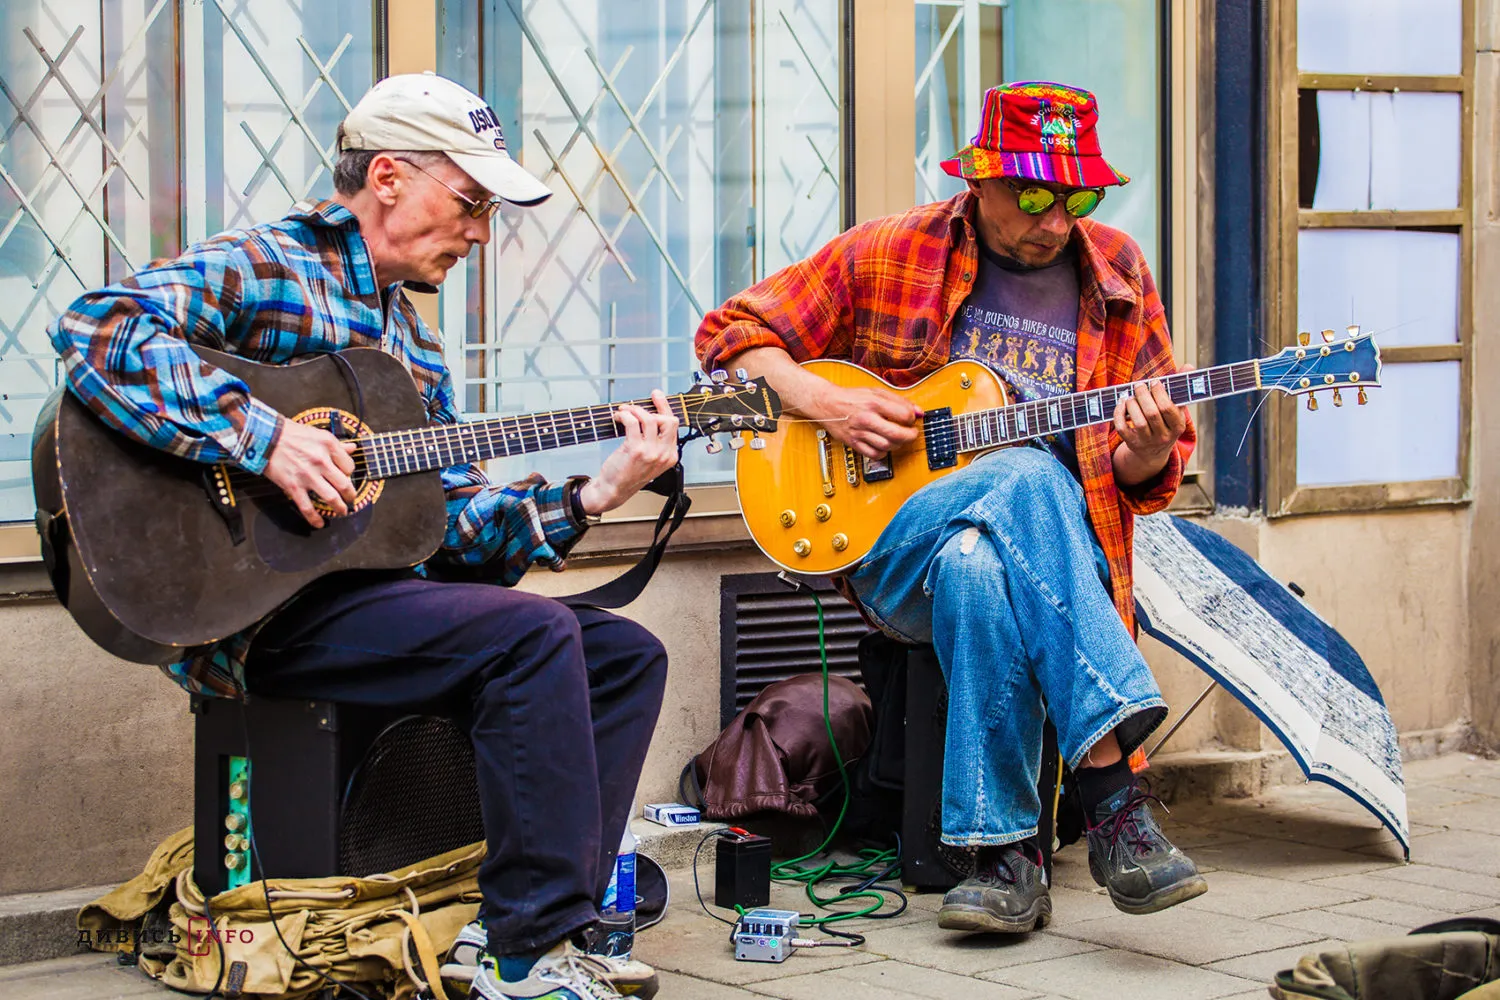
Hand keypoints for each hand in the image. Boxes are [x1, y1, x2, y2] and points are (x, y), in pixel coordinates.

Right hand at [262, 419, 357, 527]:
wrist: (265, 437)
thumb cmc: (290, 434)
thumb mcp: (318, 434)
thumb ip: (337, 444)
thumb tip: (352, 449)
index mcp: (328, 446)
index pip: (349, 466)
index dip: (349, 474)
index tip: (346, 477)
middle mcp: (321, 461)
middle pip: (345, 484)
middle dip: (350, 495)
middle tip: (350, 499)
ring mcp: (308, 475)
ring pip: (331, 498)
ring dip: (339, 508)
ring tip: (342, 511)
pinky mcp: (294, 486)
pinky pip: (307, 507)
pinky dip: (315, 518)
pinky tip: (319, 523)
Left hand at [578, 391, 680, 515]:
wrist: (614, 490)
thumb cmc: (628, 475)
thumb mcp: (650, 460)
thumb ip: (656, 442)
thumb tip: (650, 415)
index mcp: (670, 456)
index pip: (673, 425)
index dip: (664, 408)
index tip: (657, 397)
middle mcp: (663, 454)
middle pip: (668, 420)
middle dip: (654, 406)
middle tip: (639, 403)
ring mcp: (650, 452)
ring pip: (649, 418)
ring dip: (634, 410)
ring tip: (624, 411)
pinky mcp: (635, 450)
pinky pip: (632, 422)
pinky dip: (624, 415)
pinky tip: (618, 417)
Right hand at [804, 383, 921, 459]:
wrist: (827, 404)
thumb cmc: (852, 397)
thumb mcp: (877, 392)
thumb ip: (899, 401)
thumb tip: (918, 411)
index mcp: (874, 403)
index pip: (904, 415)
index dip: (912, 418)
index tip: (911, 418)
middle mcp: (867, 418)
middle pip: (897, 434)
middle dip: (910, 436)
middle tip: (912, 433)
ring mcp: (860, 432)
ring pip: (887, 446)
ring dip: (898, 444)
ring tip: (898, 438)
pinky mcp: (854, 443)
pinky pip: (874, 454)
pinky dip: (884, 452)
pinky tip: (884, 445)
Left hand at [1112, 368, 1189, 484]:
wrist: (1153, 452)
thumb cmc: (1166, 423)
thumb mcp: (1177, 409)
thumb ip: (1181, 388)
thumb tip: (1189, 366)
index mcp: (1177, 426)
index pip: (1168, 409)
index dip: (1160, 393)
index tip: (1154, 382)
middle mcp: (1164, 436)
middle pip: (1152, 414)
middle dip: (1143, 395)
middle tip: (1139, 385)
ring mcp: (1147, 442)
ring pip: (1138, 422)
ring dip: (1132, 404)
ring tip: (1131, 396)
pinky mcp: (1132, 444)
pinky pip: (1122, 429)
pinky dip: (1119, 414)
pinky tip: (1121, 404)